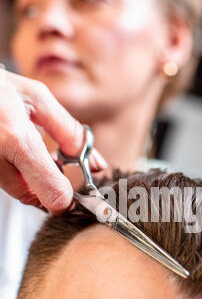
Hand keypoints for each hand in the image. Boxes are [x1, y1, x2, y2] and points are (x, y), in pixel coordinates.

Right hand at [0, 69, 105, 213]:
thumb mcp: (37, 98)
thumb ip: (69, 133)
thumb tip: (95, 163)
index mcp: (16, 140)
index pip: (53, 194)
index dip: (69, 199)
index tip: (76, 193)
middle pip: (36, 200)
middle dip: (50, 187)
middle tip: (54, 165)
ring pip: (19, 193)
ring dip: (32, 180)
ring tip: (30, 150)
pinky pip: (5, 182)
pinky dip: (17, 174)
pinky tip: (15, 152)